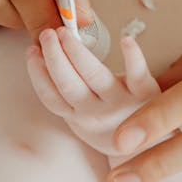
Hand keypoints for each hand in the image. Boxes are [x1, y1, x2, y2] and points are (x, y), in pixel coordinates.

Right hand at [27, 28, 159, 157]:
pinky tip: (125, 39)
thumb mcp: (84, 119)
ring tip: (65, 33)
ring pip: (94, 77)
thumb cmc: (115, 128)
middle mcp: (95, 112)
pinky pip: (137, 73)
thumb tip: (46, 61)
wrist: (151, 147)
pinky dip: (132, 56)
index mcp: (78, 117)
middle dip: (54, 58)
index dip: (38, 75)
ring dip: (77, 53)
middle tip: (47, 34)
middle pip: (69, 85)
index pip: (51, 97)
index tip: (31, 52)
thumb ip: (68, 97)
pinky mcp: (146, 93)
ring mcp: (119, 103)